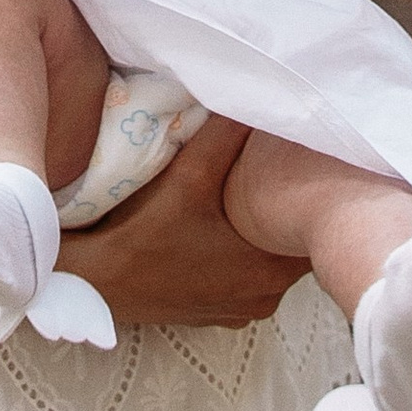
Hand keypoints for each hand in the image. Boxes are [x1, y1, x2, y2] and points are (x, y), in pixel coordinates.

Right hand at [61, 113, 305, 329]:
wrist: (97, 285)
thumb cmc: (144, 235)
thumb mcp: (187, 177)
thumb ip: (224, 136)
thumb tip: (252, 95)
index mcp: (269, 269)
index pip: (314, 230)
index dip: (311, 196)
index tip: (303, 169)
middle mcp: (265, 298)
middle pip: (295, 247)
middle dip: (286, 212)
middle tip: (278, 174)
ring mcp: (242, 311)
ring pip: (271, 263)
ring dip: (264, 235)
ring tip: (252, 198)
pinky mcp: (220, 315)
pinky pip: (248, 280)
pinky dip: (243, 257)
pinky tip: (224, 231)